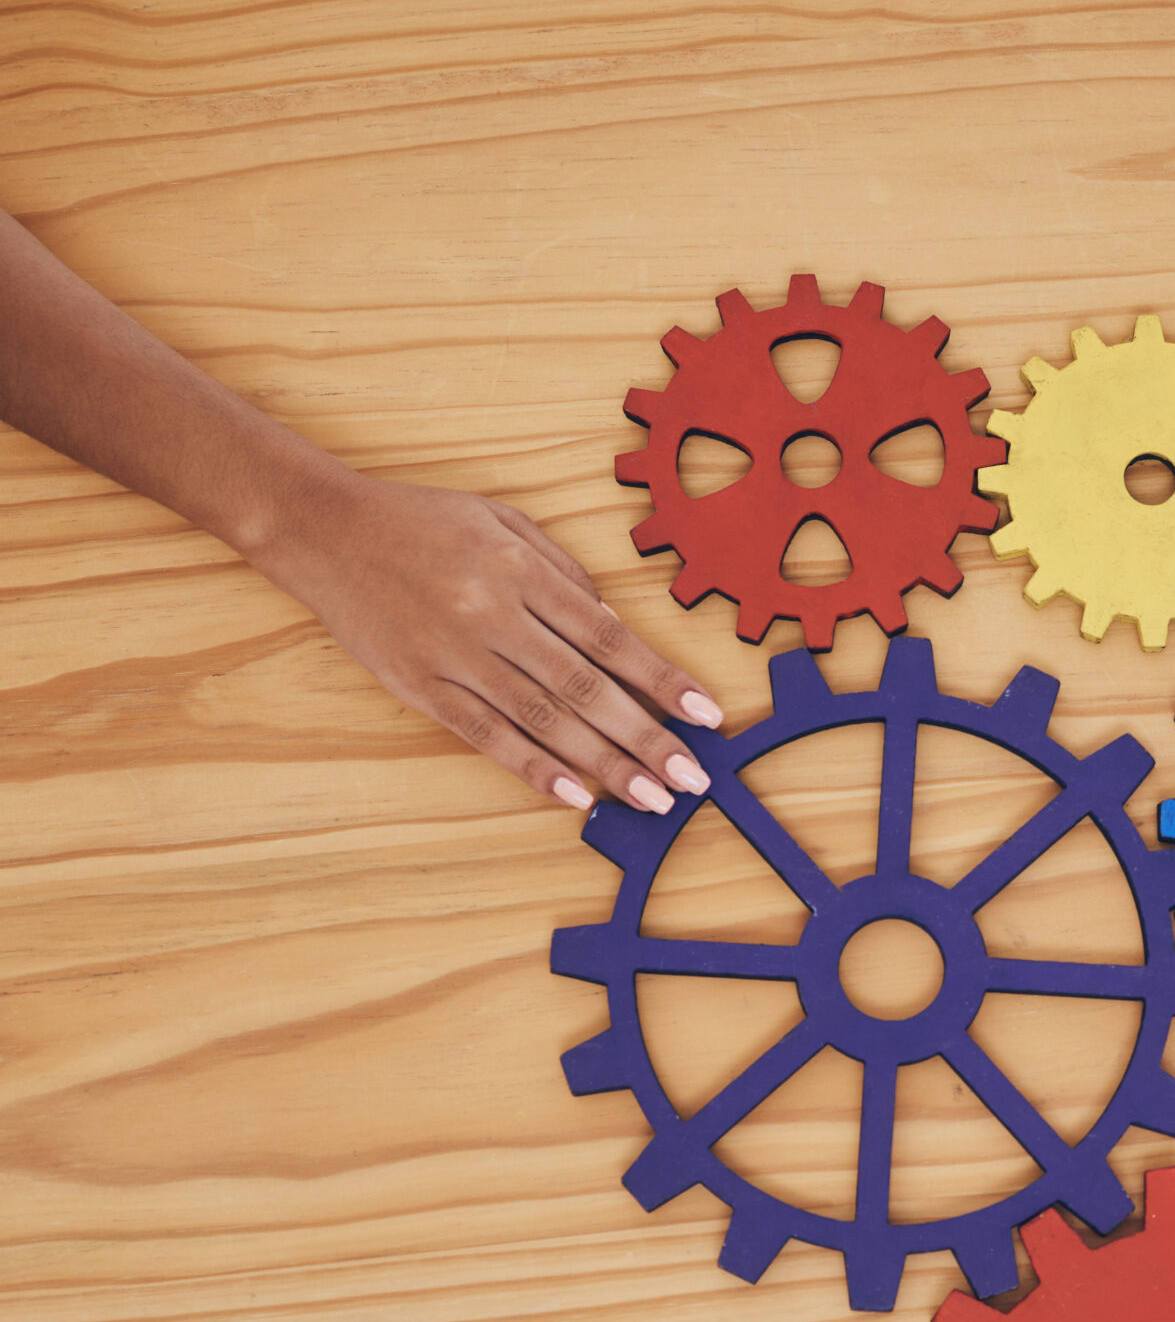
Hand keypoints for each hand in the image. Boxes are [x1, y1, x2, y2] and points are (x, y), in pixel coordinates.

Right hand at [253, 474, 722, 811]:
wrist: (321, 527)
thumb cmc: (422, 522)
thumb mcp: (503, 521)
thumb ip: (565, 576)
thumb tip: (618, 631)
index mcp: (522, 573)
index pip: (610, 639)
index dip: (663, 681)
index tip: (707, 715)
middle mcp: (494, 617)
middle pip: (586, 689)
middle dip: (646, 738)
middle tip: (692, 779)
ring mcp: (455, 657)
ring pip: (543, 721)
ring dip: (604, 766)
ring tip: (651, 799)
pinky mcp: (420, 687)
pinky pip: (486, 736)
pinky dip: (533, 770)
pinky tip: (575, 798)